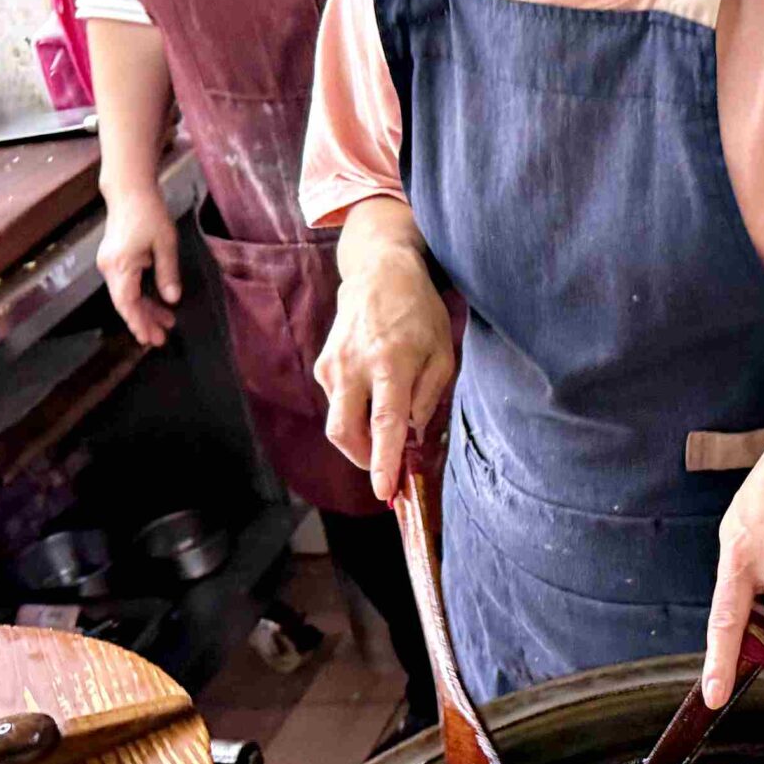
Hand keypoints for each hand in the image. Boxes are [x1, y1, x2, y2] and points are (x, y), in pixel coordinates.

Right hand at [98, 191, 180, 347]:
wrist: (129, 192)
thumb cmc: (149, 213)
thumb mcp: (165, 244)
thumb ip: (168, 273)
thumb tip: (172, 299)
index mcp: (120, 264)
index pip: (127, 302)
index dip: (139, 322)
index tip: (150, 338)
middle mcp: (109, 267)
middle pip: (125, 303)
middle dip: (142, 322)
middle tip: (160, 339)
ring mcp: (109, 264)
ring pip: (126, 295)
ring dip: (144, 310)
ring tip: (165, 324)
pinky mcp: (114, 260)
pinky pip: (126, 285)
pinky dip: (140, 297)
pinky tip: (156, 304)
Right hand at [315, 241, 455, 500]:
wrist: (378, 272)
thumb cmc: (419, 313)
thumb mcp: (442, 353)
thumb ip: (428, 397)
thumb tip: (411, 436)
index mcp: (389, 363)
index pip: (384, 423)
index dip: (384, 460)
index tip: (384, 490)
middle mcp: (353, 367)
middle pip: (345, 433)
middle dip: (365, 460)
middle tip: (388, 469)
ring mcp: (332, 366)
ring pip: (339, 423)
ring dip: (361, 438)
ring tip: (387, 429)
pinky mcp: (322, 366)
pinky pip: (338, 405)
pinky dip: (355, 415)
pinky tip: (374, 398)